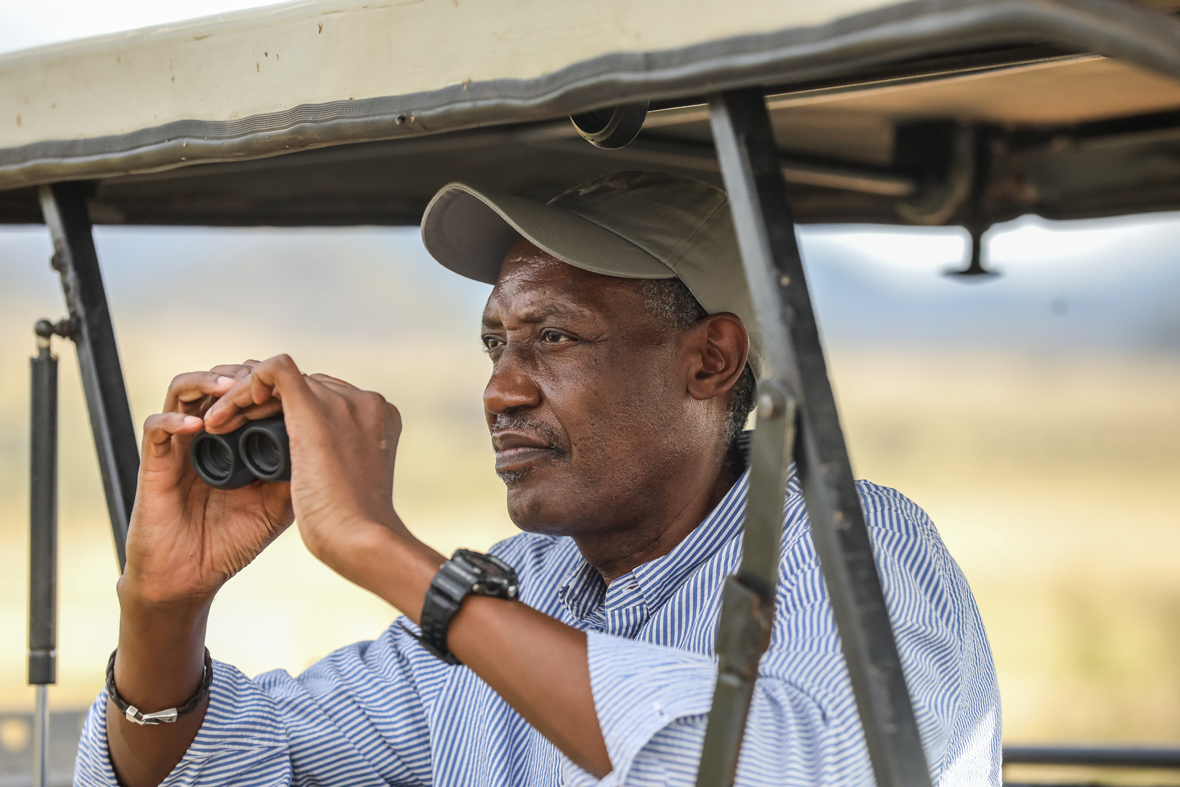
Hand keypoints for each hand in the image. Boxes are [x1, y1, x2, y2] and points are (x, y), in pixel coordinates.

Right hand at [122, 361, 294, 608]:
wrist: (191, 579)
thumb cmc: (232, 542)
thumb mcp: (279, 504)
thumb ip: (296, 471)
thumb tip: (327, 441)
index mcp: (237, 439)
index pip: (250, 392)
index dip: (271, 384)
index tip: (295, 389)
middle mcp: (207, 435)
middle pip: (220, 381)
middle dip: (244, 374)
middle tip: (266, 380)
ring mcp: (179, 446)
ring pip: (184, 389)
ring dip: (209, 382)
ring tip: (233, 388)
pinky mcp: (154, 463)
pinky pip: (155, 427)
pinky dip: (175, 420)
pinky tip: (199, 426)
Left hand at [204, 355, 411, 582]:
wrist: (358, 541)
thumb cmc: (354, 528)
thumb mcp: (348, 486)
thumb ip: (336, 464)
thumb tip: (312, 464)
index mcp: (377, 417)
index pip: (323, 397)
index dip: (284, 411)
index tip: (253, 435)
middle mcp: (363, 401)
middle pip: (303, 384)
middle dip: (260, 401)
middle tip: (226, 428)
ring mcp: (342, 401)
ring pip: (282, 377)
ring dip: (243, 395)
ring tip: (217, 425)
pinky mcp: (314, 406)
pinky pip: (273, 371)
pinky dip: (245, 385)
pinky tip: (226, 412)